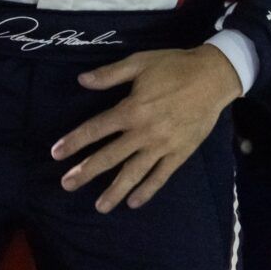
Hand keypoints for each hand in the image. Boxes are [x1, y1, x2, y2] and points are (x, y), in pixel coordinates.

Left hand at [50, 46, 242, 212]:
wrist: (214, 77)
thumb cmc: (174, 66)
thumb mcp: (140, 62)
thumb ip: (110, 74)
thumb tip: (82, 80)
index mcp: (131, 109)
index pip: (96, 129)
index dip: (75, 141)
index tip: (56, 153)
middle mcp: (144, 132)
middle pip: (110, 156)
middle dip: (86, 172)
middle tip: (67, 185)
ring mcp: (162, 146)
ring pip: (134, 173)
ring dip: (115, 190)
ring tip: (100, 207)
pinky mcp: (180, 153)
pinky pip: (160, 176)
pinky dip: (147, 190)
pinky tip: (134, 202)